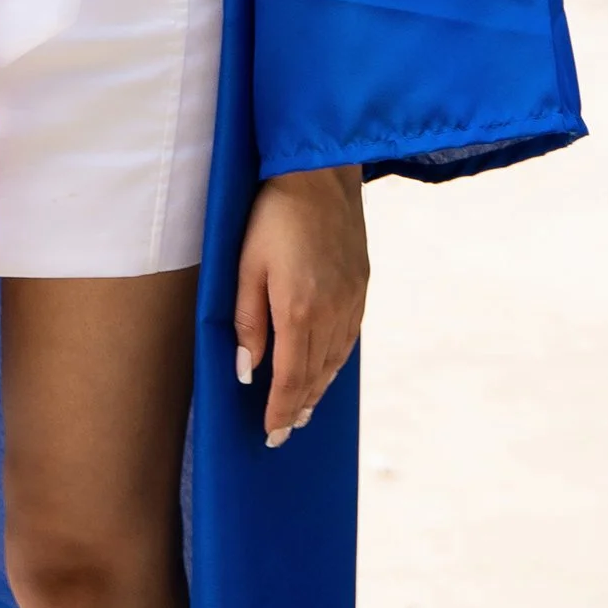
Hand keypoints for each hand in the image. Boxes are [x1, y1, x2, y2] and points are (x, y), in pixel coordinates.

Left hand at [233, 166, 366, 446]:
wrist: (320, 173)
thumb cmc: (274, 216)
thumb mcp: (246, 266)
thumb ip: (247, 322)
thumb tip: (247, 371)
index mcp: (298, 310)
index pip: (290, 378)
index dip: (281, 410)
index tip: (272, 434)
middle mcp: (331, 312)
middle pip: (315, 376)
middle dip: (298, 407)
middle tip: (285, 432)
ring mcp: (351, 299)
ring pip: (336, 360)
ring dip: (318, 389)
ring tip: (303, 408)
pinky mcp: (361, 286)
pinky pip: (350, 337)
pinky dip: (336, 361)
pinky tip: (326, 368)